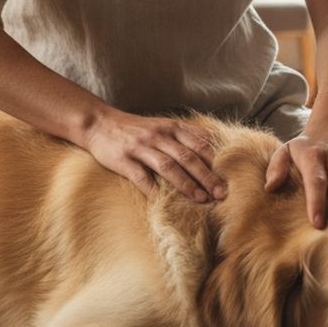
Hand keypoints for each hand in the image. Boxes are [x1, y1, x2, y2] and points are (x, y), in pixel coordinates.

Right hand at [83, 110, 226, 202]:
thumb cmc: (135, 128)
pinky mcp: (124, 160)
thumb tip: (212, 149)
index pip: (198, 143)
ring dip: (187, 185)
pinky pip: (142, 177)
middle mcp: (158, 136)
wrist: (99, 123)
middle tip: (221, 193)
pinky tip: (166, 203)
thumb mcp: (162, 125)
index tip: (228, 178)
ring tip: (201, 199)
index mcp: (170, 127)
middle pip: (187, 157)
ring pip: (168, 167)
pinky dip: (155, 190)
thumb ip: (184, 136)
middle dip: (206, 176)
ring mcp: (140, 148)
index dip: (215, 161)